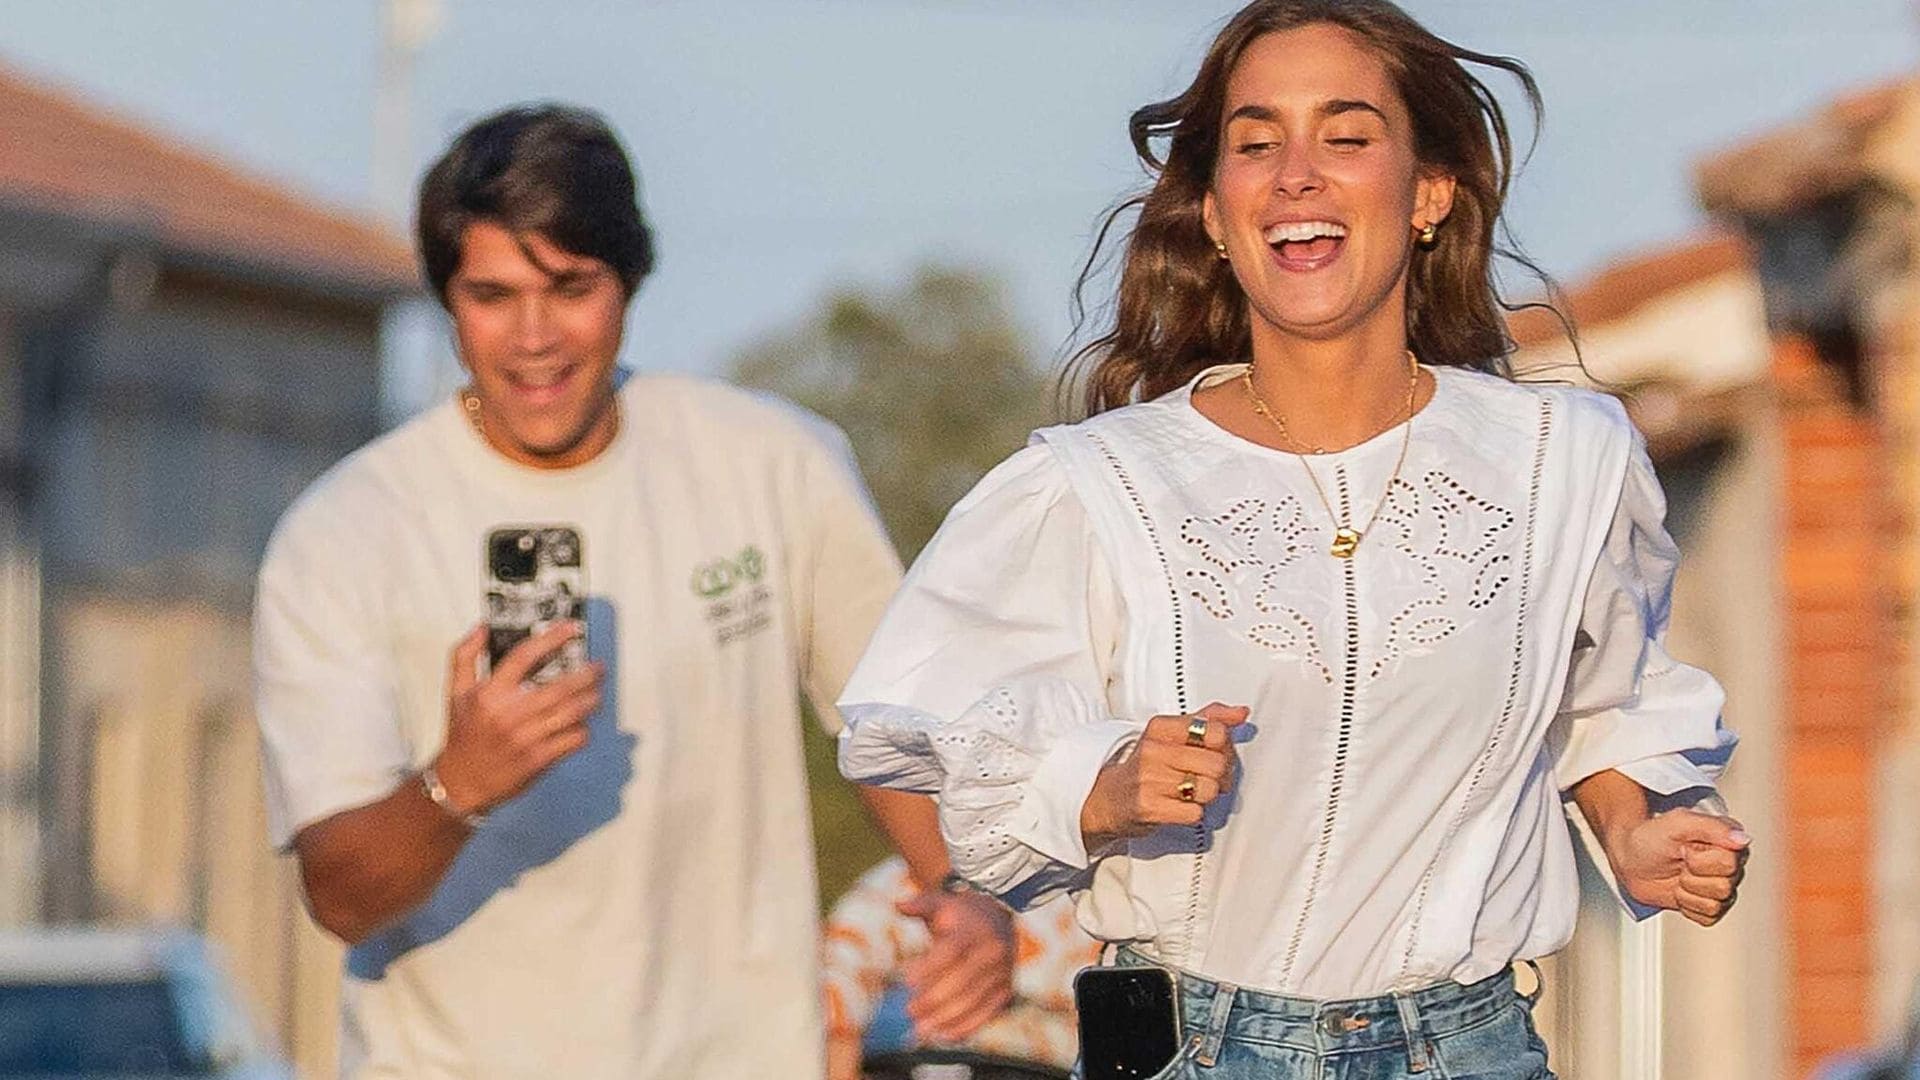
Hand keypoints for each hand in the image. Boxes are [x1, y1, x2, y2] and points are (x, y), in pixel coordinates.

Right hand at [433, 622, 603, 816]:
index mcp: (490, 694)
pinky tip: (583, 722)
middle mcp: (510, 714)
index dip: (551, 638)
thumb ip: (464, 656)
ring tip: (596, 692)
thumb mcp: (455, 692)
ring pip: (572, 713)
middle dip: (586, 674)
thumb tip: (482, 629)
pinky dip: (583, 728)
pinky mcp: (539, 759)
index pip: (524, 656)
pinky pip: (573, 739)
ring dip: (590, 699)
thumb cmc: (462, 736)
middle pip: (560, 687)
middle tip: (597, 667)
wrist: (461, 782)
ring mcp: (526, 738)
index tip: (571, 628)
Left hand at [897, 889, 1015, 1043]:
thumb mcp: (941, 902)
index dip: (929, 967)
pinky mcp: (1006, 991)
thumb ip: (920, 904)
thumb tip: (898, 904)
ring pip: (973, 1002)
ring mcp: (1002, 974)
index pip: (952, 950)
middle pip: (962, 981)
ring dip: (945, 1019)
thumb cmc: (960, 915)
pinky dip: (964, 1028)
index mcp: (974, 930)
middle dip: (933, 999)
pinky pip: (986, 1015)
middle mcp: (992, 952)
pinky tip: (942, 1036)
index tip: (905, 980)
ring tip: (920, 1029)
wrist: (998, 919)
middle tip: (909, 1011)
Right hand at [1080, 702, 1247, 848]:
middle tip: (1210, 778)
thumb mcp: (1172, 734)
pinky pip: (1195, 813)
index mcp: (1161, 727)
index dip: (1225, 746)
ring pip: (1209, 789)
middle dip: (1221, 776)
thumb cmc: (1146, 766)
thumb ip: (1208, 719)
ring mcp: (1151, 779)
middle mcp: (1154, 750)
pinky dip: (1193, 813)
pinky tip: (1180, 805)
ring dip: (1207, 796)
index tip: (1217, 752)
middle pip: (1217, 764)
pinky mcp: (1150, 807)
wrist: (1108, 798)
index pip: (1215, 731)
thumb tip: (1240, 713)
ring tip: (1193, 792)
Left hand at [1606, 808, 1750, 926]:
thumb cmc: (1651, 838)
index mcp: (1728, 842)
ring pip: (1715, 905)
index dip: (1699, 860)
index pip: (1729, 863)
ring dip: (1687, 892)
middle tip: (1680, 863)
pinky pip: (1707, 918)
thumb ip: (1711, 826)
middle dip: (1691, 877)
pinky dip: (1687, 906)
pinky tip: (1679, 891)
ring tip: (1678, 876)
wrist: (1630, 859)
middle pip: (1723, 887)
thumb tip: (1742, 839)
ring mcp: (1722, 887)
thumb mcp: (1677, 823)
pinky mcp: (1710, 906)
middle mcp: (1731, 865)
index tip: (1684, 848)